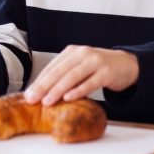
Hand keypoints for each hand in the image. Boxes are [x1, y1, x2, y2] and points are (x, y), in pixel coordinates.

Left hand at [24, 45, 138, 105]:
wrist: (126, 64)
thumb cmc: (98, 68)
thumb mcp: (80, 67)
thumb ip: (64, 75)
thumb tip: (41, 93)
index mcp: (72, 52)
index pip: (52, 67)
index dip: (39, 81)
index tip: (27, 94)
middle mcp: (83, 54)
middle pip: (59, 71)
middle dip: (43, 86)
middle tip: (32, 99)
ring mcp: (96, 62)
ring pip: (73, 76)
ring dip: (58, 90)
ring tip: (46, 102)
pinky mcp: (107, 72)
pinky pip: (90, 82)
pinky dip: (78, 90)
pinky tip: (68, 98)